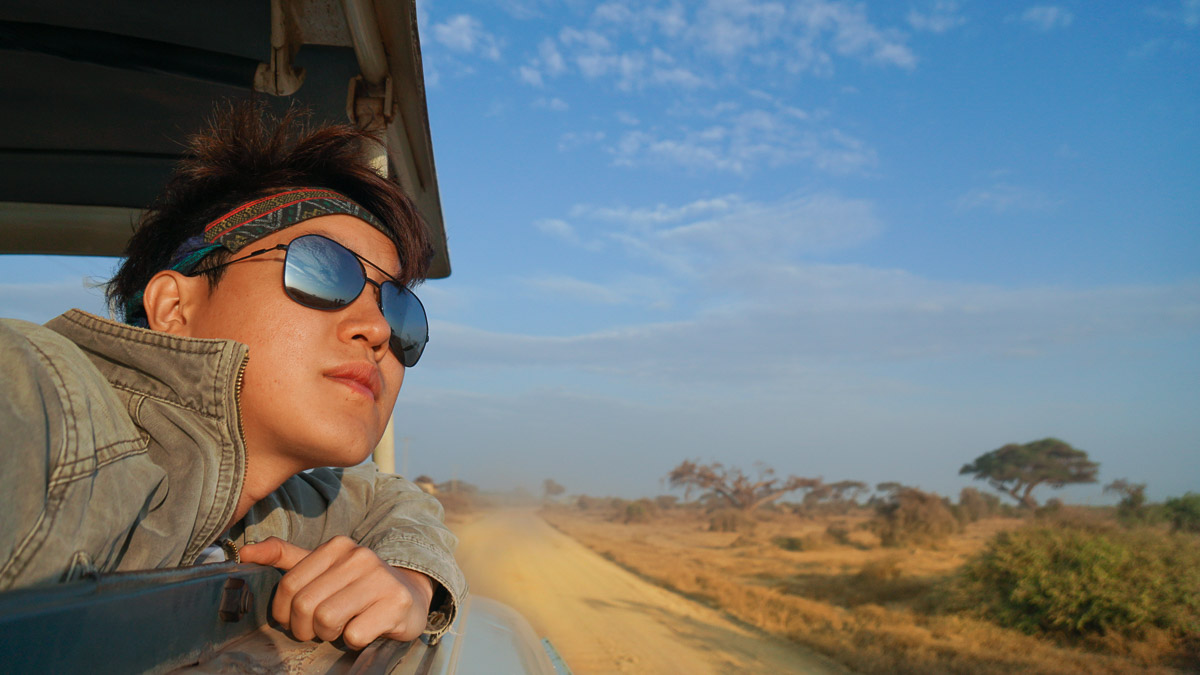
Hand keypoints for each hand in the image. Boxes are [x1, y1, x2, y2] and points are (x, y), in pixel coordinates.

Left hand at [240, 536, 434, 648]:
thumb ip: (284, 557)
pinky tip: (364, 630)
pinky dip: (353, 641)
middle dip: (306, 628)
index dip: (285, 612)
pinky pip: (354, 635)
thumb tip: (244, 551)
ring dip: (329, 635)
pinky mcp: (396, 604)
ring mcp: (381, 579)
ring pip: (327, 620)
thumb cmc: (356, 586)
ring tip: (341, 628)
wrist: (408, 595)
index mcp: (338, 546)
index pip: (289, 585)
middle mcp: (360, 557)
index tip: (297, 619)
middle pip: (306, 606)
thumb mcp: (321, 568)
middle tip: (319, 630)